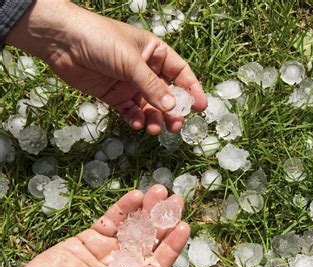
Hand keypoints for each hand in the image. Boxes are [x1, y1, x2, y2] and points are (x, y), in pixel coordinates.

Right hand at [0, 185, 188, 266]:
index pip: (159, 260)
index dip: (173, 244)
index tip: (184, 225)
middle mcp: (125, 264)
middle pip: (150, 238)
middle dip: (164, 220)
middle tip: (176, 201)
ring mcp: (109, 248)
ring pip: (133, 225)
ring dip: (147, 209)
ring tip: (160, 191)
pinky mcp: (92, 236)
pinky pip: (112, 219)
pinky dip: (123, 208)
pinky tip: (136, 196)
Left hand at [6, 0, 206, 134]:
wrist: (61, 41)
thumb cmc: (100, 40)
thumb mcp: (131, 62)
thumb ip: (152, 86)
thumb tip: (172, 108)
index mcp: (154, 52)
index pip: (180, 72)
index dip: (192, 89)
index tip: (201, 107)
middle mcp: (145, 69)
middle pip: (166, 94)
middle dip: (172, 111)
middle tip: (176, 126)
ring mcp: (129, 84)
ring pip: (149, 106)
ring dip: (155, 119)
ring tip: (155, 129)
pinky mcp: (114, 96)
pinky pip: (130, 112)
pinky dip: (136, 119)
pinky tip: (138, 124)